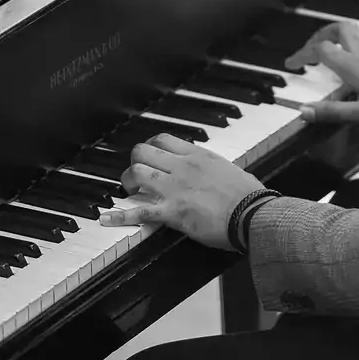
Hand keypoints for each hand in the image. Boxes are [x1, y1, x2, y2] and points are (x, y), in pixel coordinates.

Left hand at [98, 133, 263, 248]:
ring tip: (129, 191)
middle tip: (136, 175)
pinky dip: (120, 216)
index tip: (148, 155)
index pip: (163, 140)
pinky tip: (106, 219)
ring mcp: (175, 189)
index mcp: (197, 155)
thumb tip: (209, 170)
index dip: (149, 146)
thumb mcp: (230, 170)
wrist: (252, 213)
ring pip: (137, 173)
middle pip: (143, 152)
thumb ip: (213, 167)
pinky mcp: (172, 212)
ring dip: (128, 182)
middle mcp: (182, 167)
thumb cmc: (249, 196)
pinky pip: (139, 212)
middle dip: (134, 161)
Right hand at [285, 20, 358, 128]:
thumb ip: (332, 112)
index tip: (291, 65)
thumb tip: (303, 111)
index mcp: (354, 65)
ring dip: (339, 35)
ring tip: (330, 46)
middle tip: (310, 47)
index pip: (321, 50)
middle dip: (321, 34)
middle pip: (338, 29)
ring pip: (355, 32)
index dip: (303, 54)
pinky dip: (356, 43)